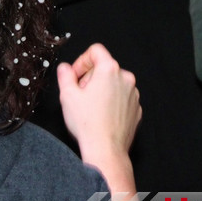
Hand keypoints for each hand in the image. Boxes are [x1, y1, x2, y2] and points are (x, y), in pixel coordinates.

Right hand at [58, 43, 139, 198]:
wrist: (106, 149)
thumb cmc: (88, 123)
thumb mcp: (67, 95)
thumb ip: (65, 75)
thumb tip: (65, 69)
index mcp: (109, 69)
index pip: (95, 51)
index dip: (81, 60)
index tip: (75, 75)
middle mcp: (125, 78)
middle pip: (104, 67)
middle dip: (90, 77)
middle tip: (79, 93)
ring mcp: (133, 94)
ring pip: (114, 83)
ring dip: (101, 89)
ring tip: (90, 107)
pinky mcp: (136, 109)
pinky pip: (122, 98)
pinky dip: (112, 102)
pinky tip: (101, 115)